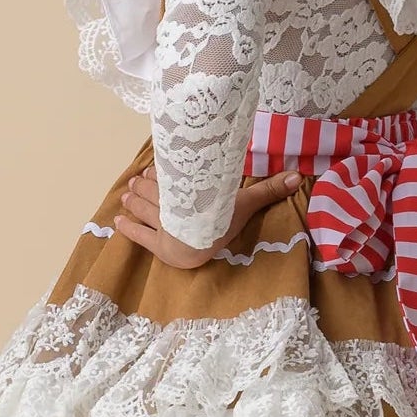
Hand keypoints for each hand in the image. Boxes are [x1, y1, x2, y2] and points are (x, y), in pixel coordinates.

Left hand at [114, 163, 304, 268]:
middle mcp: (172, 208)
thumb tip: (298, 175)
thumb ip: (270, 190)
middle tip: (136, 180)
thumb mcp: (246, 202)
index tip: (151, 169)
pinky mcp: (156, 246)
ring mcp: (162, 227)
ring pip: (144, 208)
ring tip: (128, 191)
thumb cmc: (223, 222)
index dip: (160, 175)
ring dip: (135, 199)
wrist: (202, 247)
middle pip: (155, 193)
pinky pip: (139, 235)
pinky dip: (128, 228)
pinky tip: (118, 221)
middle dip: (144, 186)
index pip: (173, 181)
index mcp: (190, 196)